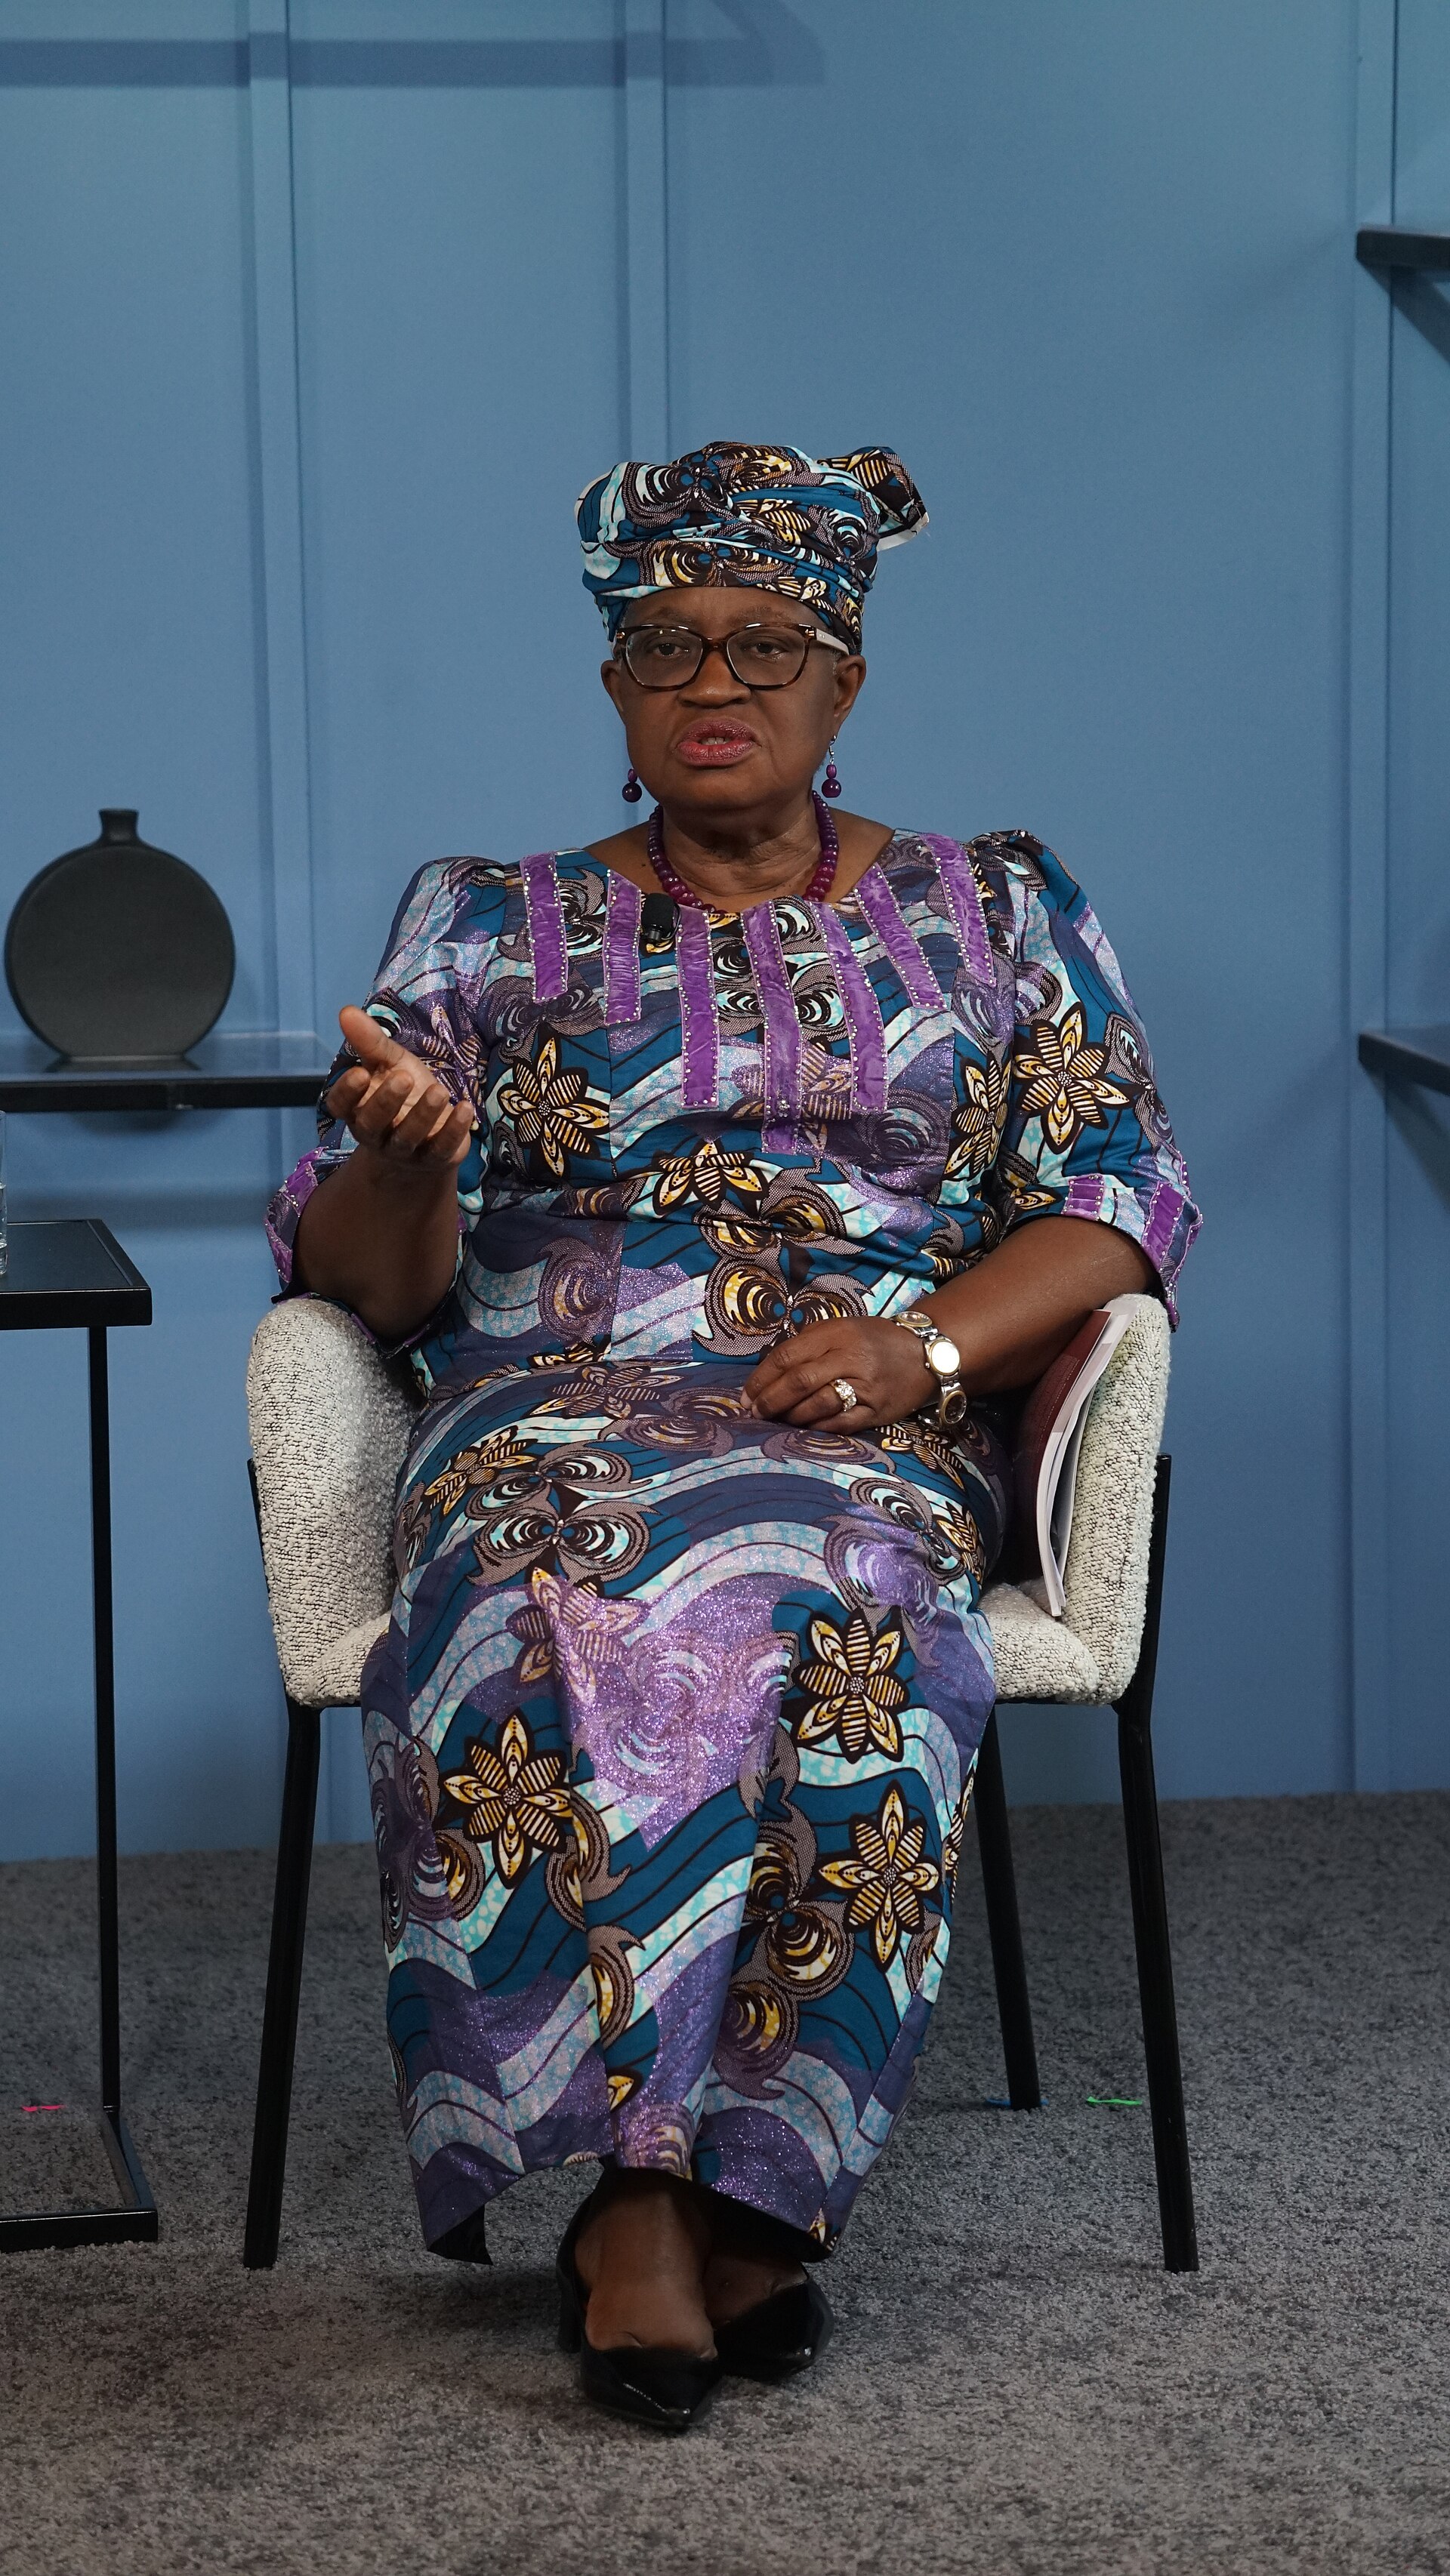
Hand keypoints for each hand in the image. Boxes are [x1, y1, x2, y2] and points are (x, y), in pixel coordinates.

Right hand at [325, 1005, 474, 1173]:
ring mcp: (404, 1150)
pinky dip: (454, 1130)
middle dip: (386, 1102)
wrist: (430, 1133)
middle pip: (372, 1124)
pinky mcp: (434, 1159)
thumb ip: (369, 1041)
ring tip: (438, 1091)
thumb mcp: (389, 1063)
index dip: (347, 1093)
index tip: (359, 1072)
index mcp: (357, 1108)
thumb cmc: (403, 1093)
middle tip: (403, 1077)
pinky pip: (441, 1149)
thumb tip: (346, 1010)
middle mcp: (375, 1134)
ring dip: (423, 1115)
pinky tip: (464, 1108)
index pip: (340, 1106)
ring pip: (406, 1137)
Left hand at [744, 1316, 934, 1432]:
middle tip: (754, 1412)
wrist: (926, 1354)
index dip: (762, 1377)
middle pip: (800, 1381)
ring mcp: (866, 1385)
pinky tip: (803, 1428)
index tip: (746, 1394)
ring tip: (777, 1420)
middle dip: (770, 1400)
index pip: (789, 1355)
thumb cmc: (874, 1341)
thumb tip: (769, 1371)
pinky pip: (841, 1423)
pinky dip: (817, 1427)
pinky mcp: (878, 1410)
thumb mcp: (842, 1329)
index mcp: (837, 1332)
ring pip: (819, 1403)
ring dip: (791, 1416)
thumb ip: (808, 1344)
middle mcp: (851, 1357)